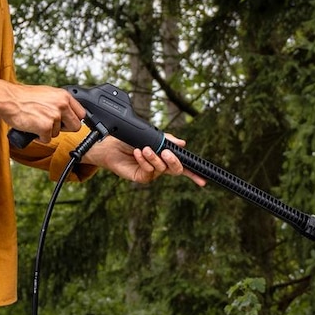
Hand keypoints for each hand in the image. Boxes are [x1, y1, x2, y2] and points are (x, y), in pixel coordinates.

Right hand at [0, 77, 82, 137]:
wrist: (9, 99)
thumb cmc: (23, 97)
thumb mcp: (47, 94)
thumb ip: (59, 102)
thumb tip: (68, 112)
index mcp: (64, 96)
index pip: (81, 113)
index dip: (74, 120)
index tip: (69, 123)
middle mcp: (62, 105)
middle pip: (75, 126)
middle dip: (64, 129)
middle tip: (51, 125)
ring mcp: (54, 116)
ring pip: (58, 133)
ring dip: (47, 131)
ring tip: (36, 121)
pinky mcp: (45, 127)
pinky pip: (47, 139)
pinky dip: (39, 137)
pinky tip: (32, 127)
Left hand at [84, 133, 205, 187]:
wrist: (111, 146)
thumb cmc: (130, 140)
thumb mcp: (150, 136)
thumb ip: (166, 139)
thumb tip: (182, 144)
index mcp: (165, 157)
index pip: (182, 165)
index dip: (193, 173)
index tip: (202, 178)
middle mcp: (160, 166)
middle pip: (176, 170)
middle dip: (174, 161)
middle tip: (166, 153)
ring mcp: (151, 172)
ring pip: (161, 168)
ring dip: (154, 157)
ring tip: (144, 148)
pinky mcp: (141, 177)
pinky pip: (148, 172)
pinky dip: (144, 161)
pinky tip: (138, 153)